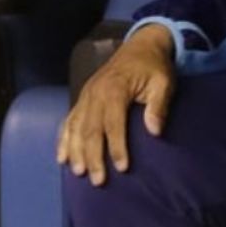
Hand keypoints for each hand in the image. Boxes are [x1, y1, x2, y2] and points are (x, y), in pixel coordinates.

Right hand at [56, 23, 175, 185]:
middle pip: (90, 131)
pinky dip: (63, 140)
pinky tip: (61, 157)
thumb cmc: (154, 67)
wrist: (141, 46)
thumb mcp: (164, 82)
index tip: (122, 168)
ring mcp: (85, 96)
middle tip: (98, 180)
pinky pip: (68, 121)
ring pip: (76, 129)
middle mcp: (94, 94)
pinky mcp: (82, 99)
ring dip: (76, 152)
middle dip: (93, 157)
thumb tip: (155, 132)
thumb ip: (160, 106)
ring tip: (78, 173)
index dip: (117, 147)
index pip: (113, 124)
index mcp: (115, 90)